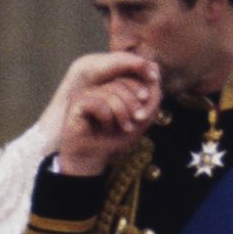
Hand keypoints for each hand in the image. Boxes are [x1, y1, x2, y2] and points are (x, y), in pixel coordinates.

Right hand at [42, 53, 159, 175]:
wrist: (92, 157)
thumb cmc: (115, 138)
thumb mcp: (141, 120)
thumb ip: (152, 99)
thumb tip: (155, 76)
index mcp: (113, 88)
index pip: (132, 77)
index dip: (143, 93)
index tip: (144, 116)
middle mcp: (100, 87)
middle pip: (122, 82)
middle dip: (134, 104)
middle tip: (138, 120)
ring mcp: (87, 94)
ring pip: (111, 92)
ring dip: (123, 114)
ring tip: (123, 127)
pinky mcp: (77, 103)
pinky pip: (98, 104)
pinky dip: (107, 118)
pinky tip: (104, 127)